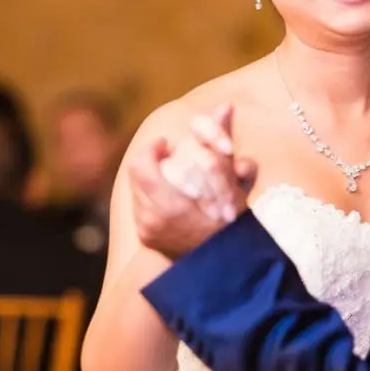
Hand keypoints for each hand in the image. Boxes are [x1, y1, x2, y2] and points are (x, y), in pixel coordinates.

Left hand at [130, 115, 255, 258]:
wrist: (227, 264)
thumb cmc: (232, 220)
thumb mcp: (230, 179)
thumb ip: (222, 142)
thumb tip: (224, 106)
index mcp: (167, 202)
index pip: (140, 164)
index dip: (151, 149)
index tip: (167, 145)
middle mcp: (151, 218)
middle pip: (137, 177)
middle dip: (151, 163)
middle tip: (169, 158)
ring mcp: (148, 231)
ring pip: (138, 194)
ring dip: (152, 182)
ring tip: (172, 179)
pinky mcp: (148, 240)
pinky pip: (142, 211)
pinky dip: (153, 200)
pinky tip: (172, 200)